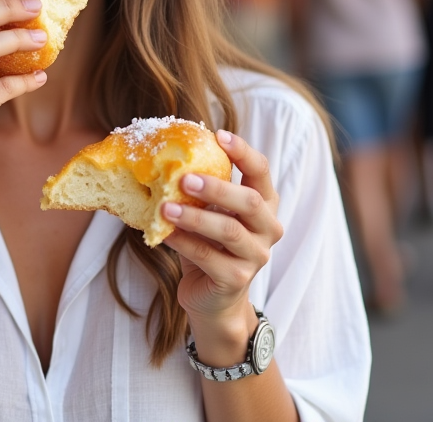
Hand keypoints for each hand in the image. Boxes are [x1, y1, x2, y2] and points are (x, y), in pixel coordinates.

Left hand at [161, 131, 282, 345]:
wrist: (212, 298)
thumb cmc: (209, 245)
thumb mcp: (210, 212)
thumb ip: (201, 189)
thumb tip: (165, 155)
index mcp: (264, 203)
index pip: (261, 171)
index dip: (243, 152)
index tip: (219, 135)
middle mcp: (268, 228)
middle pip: (249, 202)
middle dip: (216, 187)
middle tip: (184, 177)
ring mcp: (257, 256)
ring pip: (228, 231)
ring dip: (195, 217)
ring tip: (166, 207)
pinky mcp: (237, 279)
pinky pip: (209, 256)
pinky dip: (184, 242)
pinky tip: (164, 233)